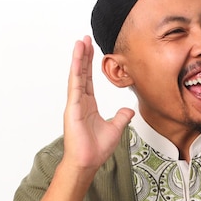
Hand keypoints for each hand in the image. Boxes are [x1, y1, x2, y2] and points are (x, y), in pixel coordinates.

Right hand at [62, 35, 133, 171]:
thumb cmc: (96, 149)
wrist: (87, 162)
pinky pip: (75, 86)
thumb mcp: (115, 129)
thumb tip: (128, 110)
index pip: (89, 80)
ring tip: (80, 42)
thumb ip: (121, 117)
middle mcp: (80, 102)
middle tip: (85, 38)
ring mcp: (75, 104)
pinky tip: (76, 58)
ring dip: (78, 58)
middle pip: (82, 73)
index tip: (91, 49)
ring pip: (77, 76)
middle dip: (83, 56)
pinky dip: (75, 71)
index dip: (89, 64)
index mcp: (88, 105)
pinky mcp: (72, 108)